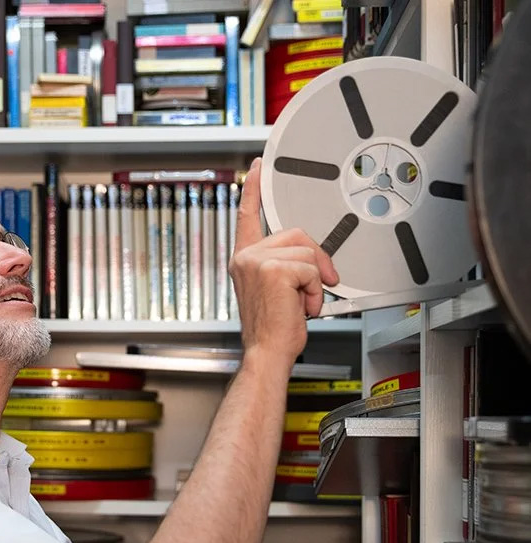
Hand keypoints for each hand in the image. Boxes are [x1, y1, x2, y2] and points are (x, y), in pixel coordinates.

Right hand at [229, 158, 339, 364]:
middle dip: (316, 259)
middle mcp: (247, 257)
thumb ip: (285, 266)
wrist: (266, 353)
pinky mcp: (274, 270)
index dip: (253, 189)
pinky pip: (311, 268)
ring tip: (302, 303)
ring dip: (315, 281)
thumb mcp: (277, 291)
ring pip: (307, 251)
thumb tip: (311, 258)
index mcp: (245, 260)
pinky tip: (301, 307)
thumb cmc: (271, 331)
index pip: (247, 216)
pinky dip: (315, 290)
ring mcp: (258, 262)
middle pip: (295, 233)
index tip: (258, 167)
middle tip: (319, 286)